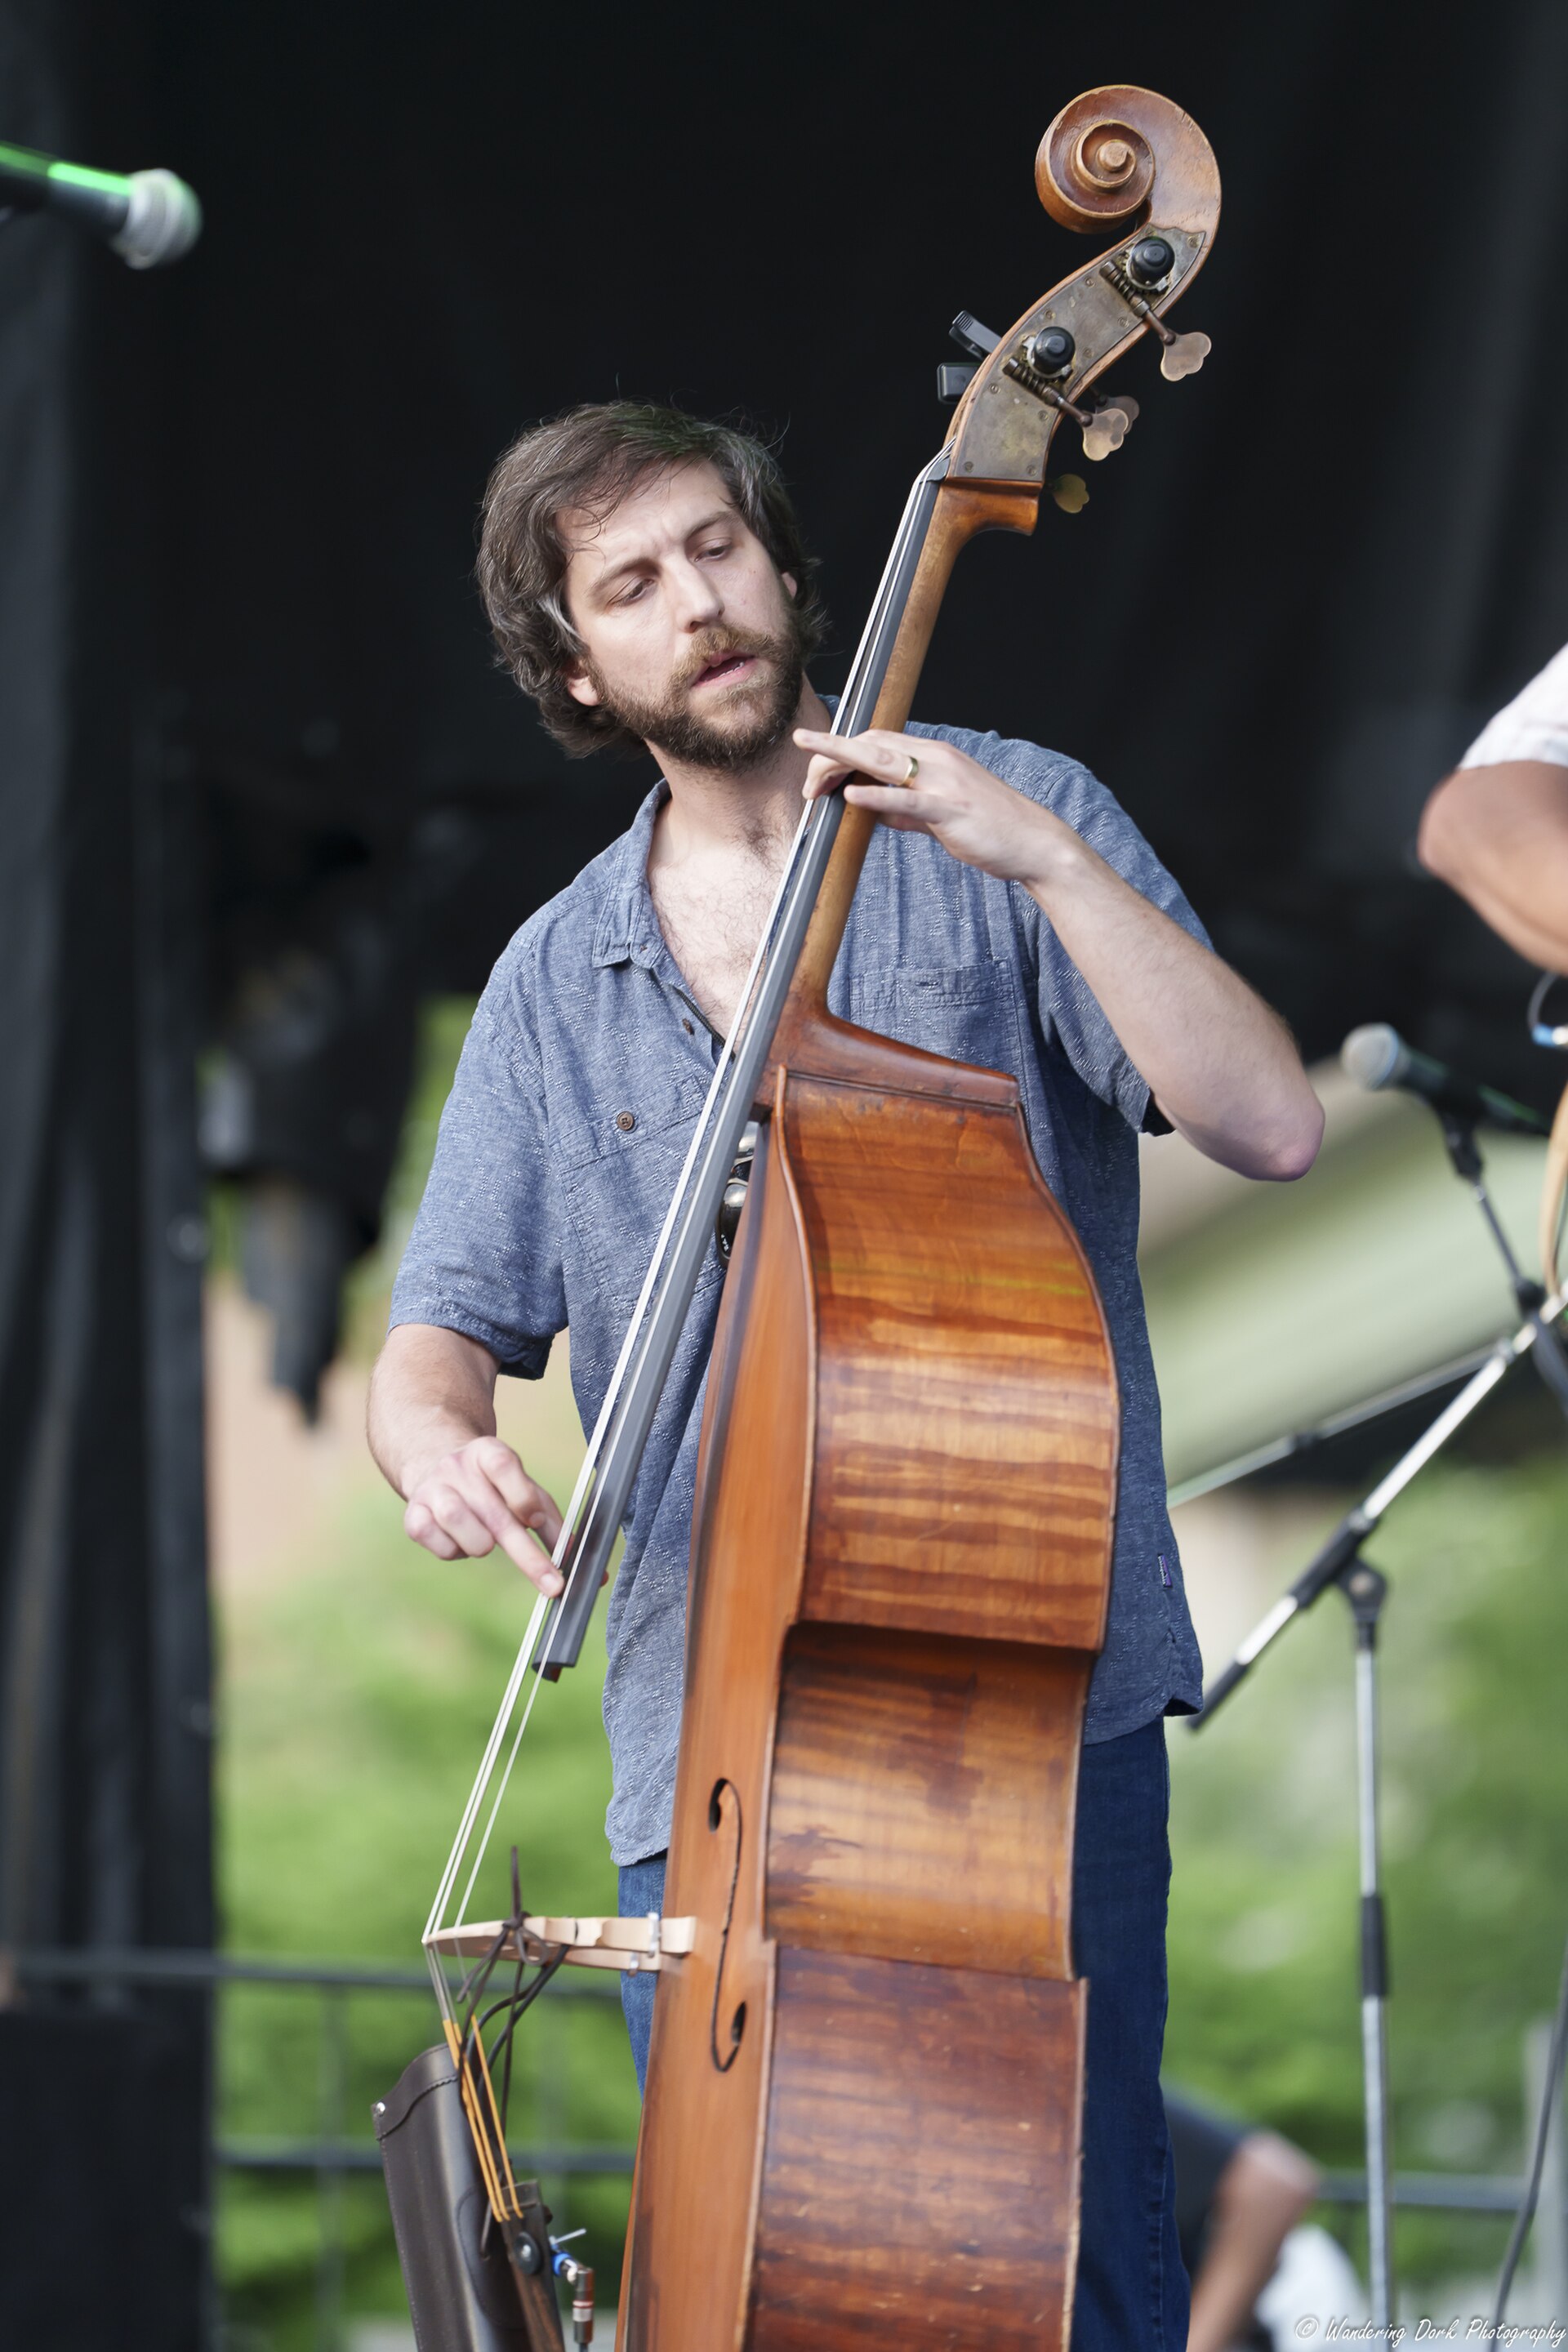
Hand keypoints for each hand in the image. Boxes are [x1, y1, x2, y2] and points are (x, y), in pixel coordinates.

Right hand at [403, 1436, 564, 1595]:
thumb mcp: (524, 1492)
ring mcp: (431, 1489)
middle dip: (528, 1556)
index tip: (535, 1521)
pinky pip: (438, 1544)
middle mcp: (457, 1467)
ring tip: (487, 1543)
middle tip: (553, 1585)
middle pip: (494, 1512)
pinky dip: (455, 1551)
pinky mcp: (413, 1515)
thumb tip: (594, 1573)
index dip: (522, 1495)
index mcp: (489, 1452)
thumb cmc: (494, 1488)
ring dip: (481, 1543)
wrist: (437, 1469)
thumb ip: (553, 1526)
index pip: (504, 1465)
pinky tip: (461, 1541)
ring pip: (456, 1519)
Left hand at [795, 726, 1078, 888]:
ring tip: (812, 776)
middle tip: (805, 783)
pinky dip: (877, 797)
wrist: (1032, 843)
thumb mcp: (936, 815)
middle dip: (832, 757)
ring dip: (843, 764)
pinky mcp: (952, 809)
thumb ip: (903, 808)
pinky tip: (852, 796)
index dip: (841, 752)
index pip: (877, 742)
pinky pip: (908, 799)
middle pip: (873, 745)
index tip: (816, 773)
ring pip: (885, 763)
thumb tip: (867, 807)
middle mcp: (937, 759)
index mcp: (933, 756)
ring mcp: (945, 781)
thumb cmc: (987, 828)